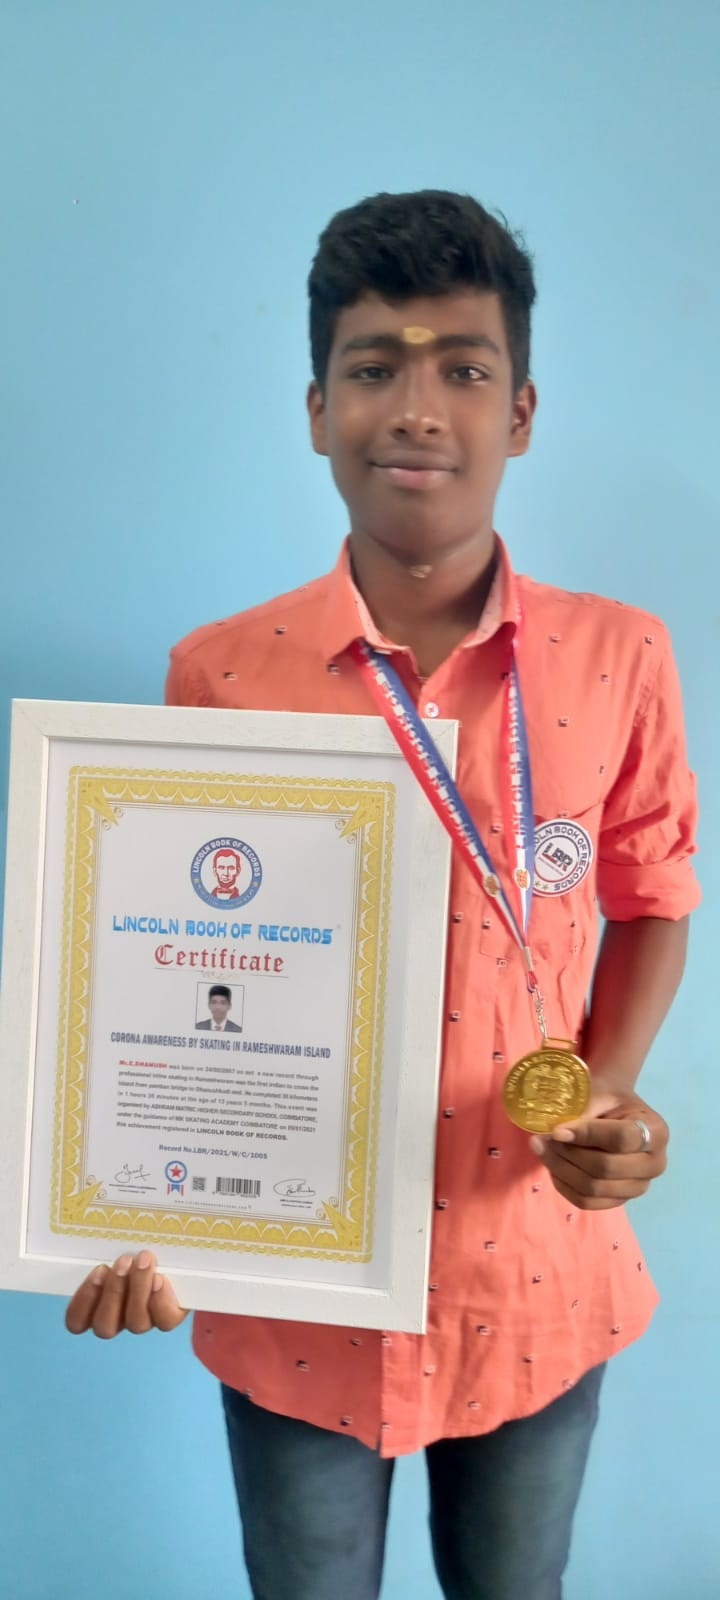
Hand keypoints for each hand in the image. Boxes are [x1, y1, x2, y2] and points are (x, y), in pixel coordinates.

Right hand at [65, 1250, 188, 1337]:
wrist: (179, 1252)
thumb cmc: (134, 1244)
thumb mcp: (116, 1244)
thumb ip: (100, 1245)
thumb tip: (72, 1215)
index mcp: (96, 1304)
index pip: (77, 1321)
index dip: (82, 1303)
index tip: (97, 1271)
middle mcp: (118, 1318)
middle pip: (105, 1326)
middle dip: (112, 1293)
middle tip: (122, 1261)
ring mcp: (144, 1319)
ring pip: (136, 1323)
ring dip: (138, 1290)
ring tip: (143, 1260)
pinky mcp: (169, 1316)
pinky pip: (165, 1320)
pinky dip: (161, 1301)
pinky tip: (161, 1278)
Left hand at [530, 1089, 668, 1210]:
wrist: (616, 1111)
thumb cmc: (608, 1099)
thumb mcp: (599, 1094)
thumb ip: (582, 1111)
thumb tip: (556, 1134)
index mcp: (656, 1132)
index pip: (621, 1139)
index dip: (587, 1135)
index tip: (557, 1130)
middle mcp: (654, 1164)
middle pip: (605, 1168)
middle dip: (568, 1154)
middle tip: (542, 1139)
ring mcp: (638, 1187)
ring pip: (593, 1188)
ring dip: (560, 1170)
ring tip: (542, 1149)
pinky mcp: (619, 1200)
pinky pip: (586, 1202)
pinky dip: (563, 1185)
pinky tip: (552, 1166)